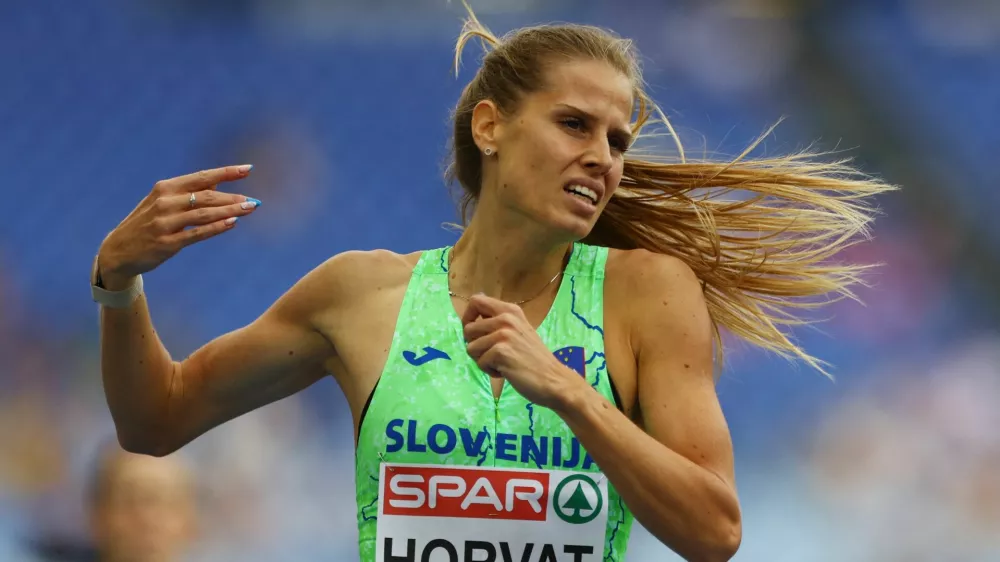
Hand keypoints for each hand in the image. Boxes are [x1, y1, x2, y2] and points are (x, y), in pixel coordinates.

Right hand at [97, 165, 258, 288]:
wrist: (118, 251)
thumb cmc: (146, 224)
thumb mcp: (162, 202)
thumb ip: (188, 193)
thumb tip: (219, 185)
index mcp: (165, 188)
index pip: (202, 177)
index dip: (227, 172)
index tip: (248, 169)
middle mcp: (165, 202)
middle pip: (207, 195)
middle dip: (233, 197)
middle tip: (254, 201)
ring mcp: (165, 222)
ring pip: (205, 213)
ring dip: (231, 210)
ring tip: (250, 208)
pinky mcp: (167, 242)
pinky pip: (197, 233)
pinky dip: (216, 227)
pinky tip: (233, 223)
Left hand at [461, 294, 579, 409]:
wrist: (553, 379)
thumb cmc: (534, 358)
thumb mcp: (518, 331)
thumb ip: (498, 322)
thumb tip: (472, 317)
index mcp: (510, 310)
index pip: (476, 301)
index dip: (468, 317)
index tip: (475, 333)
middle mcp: (506, 318)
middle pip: (468, 328)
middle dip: (475, 346)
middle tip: (492, 355)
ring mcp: (503, 334)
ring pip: (471, 348)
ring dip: (483, 360)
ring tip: (502, 363)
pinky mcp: (501, 351)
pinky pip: (480, 363)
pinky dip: (490, 371)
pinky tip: (507, 371)